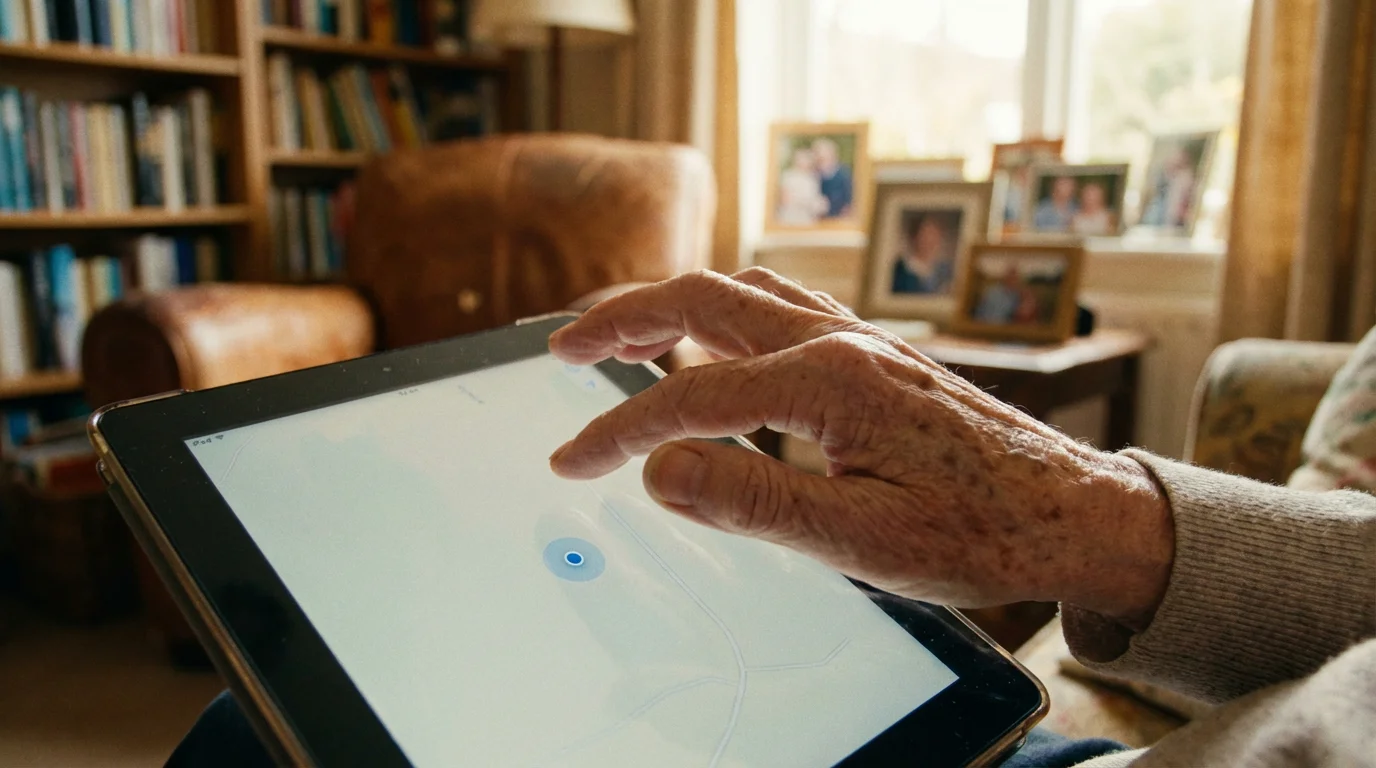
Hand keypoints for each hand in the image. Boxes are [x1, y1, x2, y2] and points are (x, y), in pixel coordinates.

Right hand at [548, 269, 1173, 629]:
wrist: (1071, 512)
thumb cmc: (979, 530)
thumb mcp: (861, 540)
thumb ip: (754, 503)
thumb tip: (660, 473)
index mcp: (830, 383)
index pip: (689, 396)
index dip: (617, 431)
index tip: (571, 462)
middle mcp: (841, 343)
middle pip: (703, 300)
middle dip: (621, 319)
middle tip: (561, 346)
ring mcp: (859, 340)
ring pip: (740, 291)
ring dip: (669, 303)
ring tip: (616, 331)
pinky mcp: (872, 355)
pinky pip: (780, 306)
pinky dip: (722, 310)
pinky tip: (712, 337)